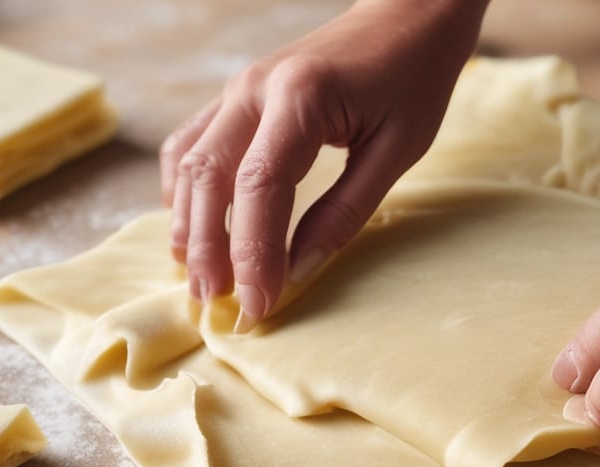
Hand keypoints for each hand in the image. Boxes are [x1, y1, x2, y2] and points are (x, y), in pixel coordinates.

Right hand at [160, 0, 487, 328]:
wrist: (406, 15)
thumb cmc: (413, 79)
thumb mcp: (397, 151)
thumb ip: (345, 212)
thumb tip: (300, 271)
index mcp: (302, 98)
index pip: (260, 187)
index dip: (253, 253)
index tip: (258, 304)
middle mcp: (256, 89)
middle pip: (209, 178)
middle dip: (207, 249)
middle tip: (215, 303)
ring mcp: (239, 88)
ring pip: (189, 163)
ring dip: (187, 224)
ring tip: (198, 277)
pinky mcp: (237, 95)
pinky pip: (192, 144)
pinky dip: (185, 190)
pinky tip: (195, 227)